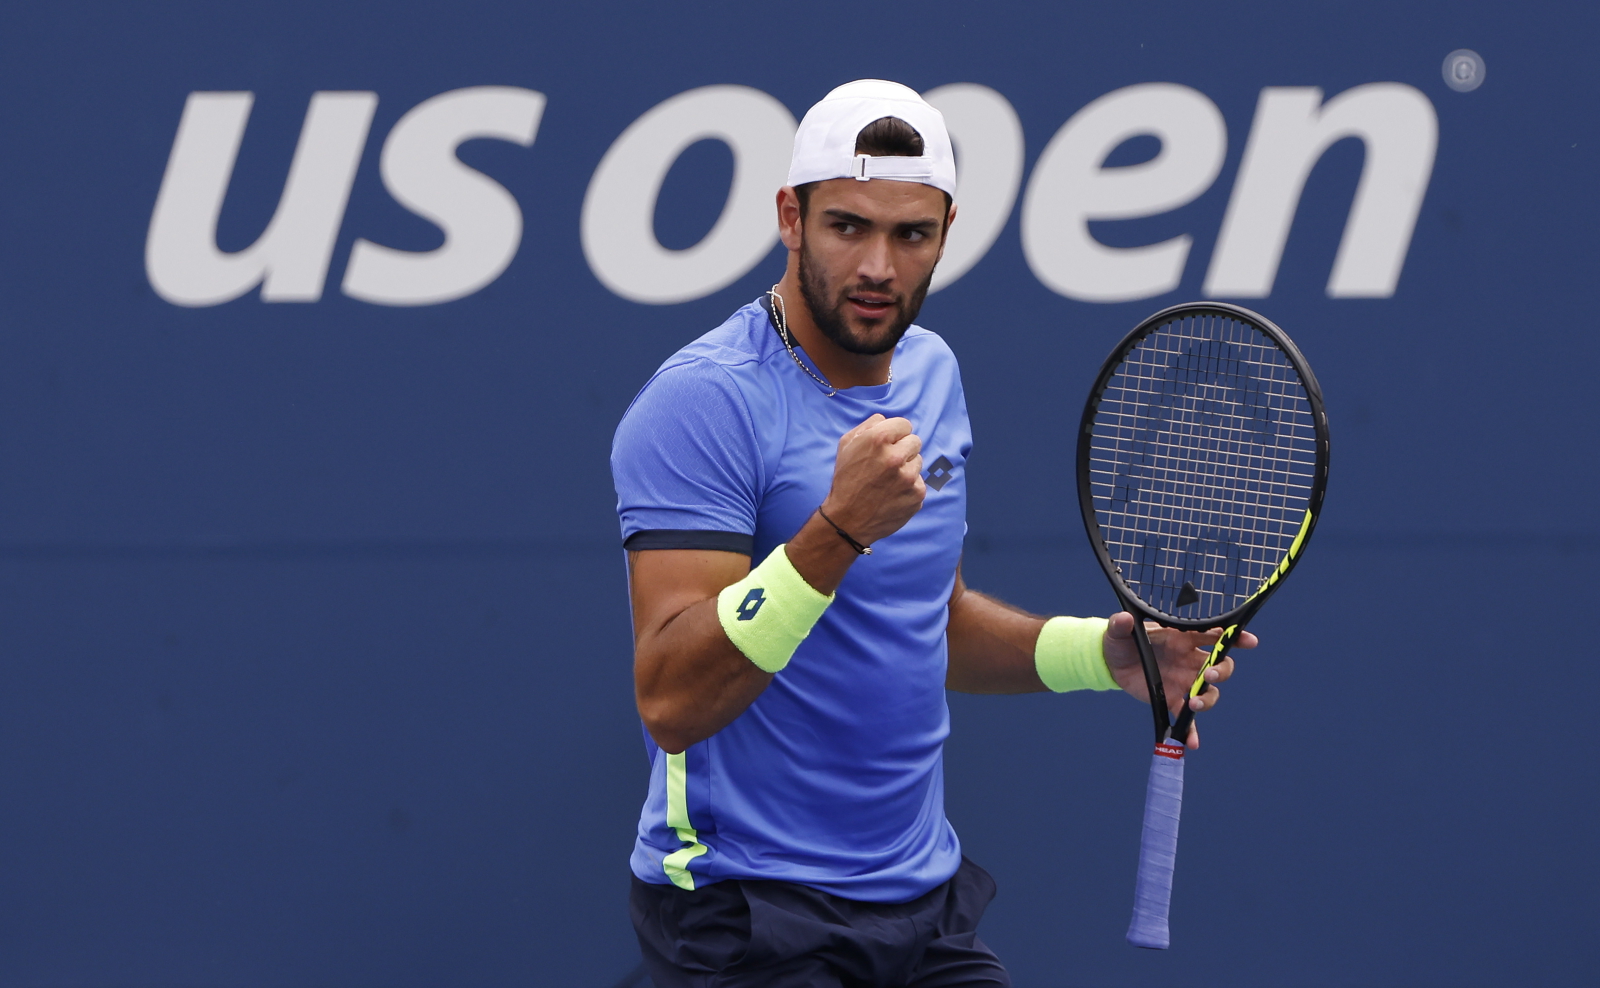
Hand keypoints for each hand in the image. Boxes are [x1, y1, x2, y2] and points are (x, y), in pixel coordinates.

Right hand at [819, 414, 925, 545]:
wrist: (847, 520)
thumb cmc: (845, 480)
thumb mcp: (846, 445)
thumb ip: (868, 425)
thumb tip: (885, 419)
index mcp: (879, 439)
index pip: (904, 424)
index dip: (895, 434)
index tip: (887, 444)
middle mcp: (896, 456)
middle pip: (915, 441)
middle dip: (903, 449)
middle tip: (888, 463)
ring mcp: (909, 478)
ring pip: (918, 461)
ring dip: (907, 468)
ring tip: (888, 480)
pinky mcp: (917, 495)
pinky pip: (919, 482)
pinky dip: (909, 487)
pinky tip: (893, 494)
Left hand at [1102, 612, 1255, 748]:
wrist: (1112, 662)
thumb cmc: (1122, 640)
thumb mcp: (1118, 630)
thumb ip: (1121, 624)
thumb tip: (1124, 619)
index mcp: (1182, 638)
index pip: (1214, 635)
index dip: (1234, 637)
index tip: (1248, 641)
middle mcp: (1190, 660)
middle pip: (1220, 666)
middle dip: (1222, 670)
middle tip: (1209, 674)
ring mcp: (1185, 682)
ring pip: (1210, 692)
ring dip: (1208, 699)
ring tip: (1194, 704)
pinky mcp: (1173, 701)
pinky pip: (1188, 719)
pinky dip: (1191, 732)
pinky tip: (1191, 742)